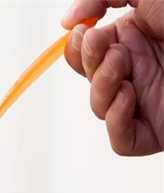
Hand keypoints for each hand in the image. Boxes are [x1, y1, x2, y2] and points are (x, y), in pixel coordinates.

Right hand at [63, 0, 163, 155]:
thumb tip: (66, 23)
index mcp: (132, 40)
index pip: (85, 53)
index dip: (76, 48)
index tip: (86, 31)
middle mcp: (136, 70)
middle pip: (89, 79)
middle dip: (90, 63)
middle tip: (112, 47)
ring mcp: (144, 102)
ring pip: (99, 108)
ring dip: (101, 87)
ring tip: (124, 67)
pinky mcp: (156, 131)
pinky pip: (121, 141)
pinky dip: (116, 123)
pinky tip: (128, 97)